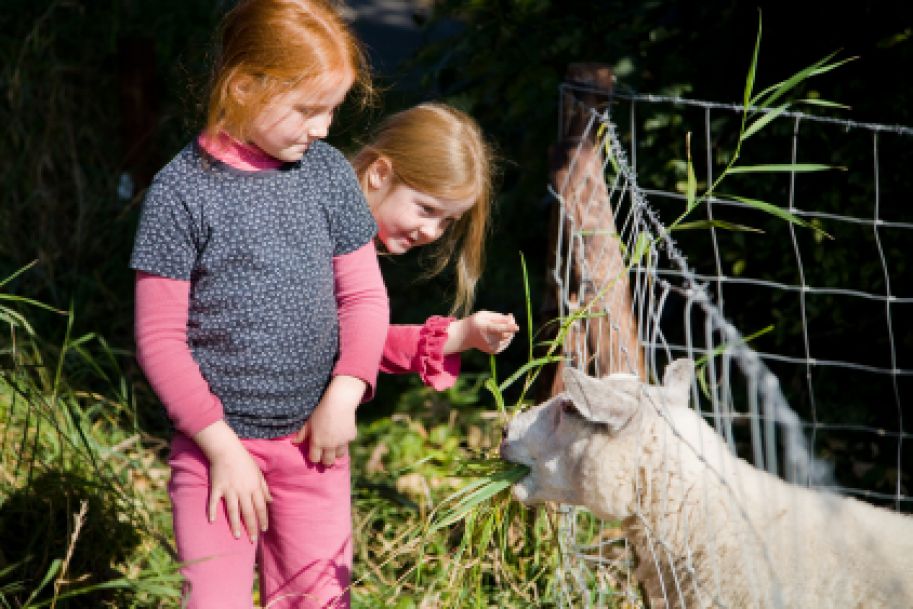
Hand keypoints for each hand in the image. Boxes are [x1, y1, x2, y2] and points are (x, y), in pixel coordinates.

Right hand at [192, 420, 271, 542]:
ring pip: (233, 511)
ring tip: (237, 536)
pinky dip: (212, 511)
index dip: (263, 519)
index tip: (263, 530)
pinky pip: (214, 502)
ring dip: (235, 525)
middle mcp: (243, 490)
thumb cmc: (244, 460)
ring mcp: (229, 490)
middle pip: (248, 512)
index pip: (261, 507)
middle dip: (251, 527)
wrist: (226, 449)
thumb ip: (264, 488)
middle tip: (252, 540)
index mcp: (254, 486)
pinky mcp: (217, 487)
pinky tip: (212, 522)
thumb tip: (270, 501)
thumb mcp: (258, 472)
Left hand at [293, 375, 364, 466]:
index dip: (314, 458)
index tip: (314, 455)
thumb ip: (301, 434)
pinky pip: (347, 444)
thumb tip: (294, 442)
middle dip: (325, 461)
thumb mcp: (309, 422)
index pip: (314, 459)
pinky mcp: (351, 437)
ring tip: (333, 447)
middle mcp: (330, 445)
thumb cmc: (321, 411)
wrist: (339, 402)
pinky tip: (341, 434)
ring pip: (339, 455)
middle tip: (325, 457)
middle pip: (328, 462)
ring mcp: (341, 442)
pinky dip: (344, 442)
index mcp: (317, 442)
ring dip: (335, 453)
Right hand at [445, 311, 518, 354]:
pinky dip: (506, 337)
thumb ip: (499, 317)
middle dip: (512, 327)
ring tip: (501, 326)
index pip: (498, 329)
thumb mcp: (485, 315)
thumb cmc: (478, 322)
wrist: (466, 335)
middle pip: (506, 334)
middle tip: (510, 319)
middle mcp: (488, 339)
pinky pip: (506, 343)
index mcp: (484, 328)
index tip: (517, 327)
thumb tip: (512, 319)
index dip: (508, 328)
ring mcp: (491, 347)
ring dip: (509, 331)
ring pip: (508, 338)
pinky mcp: (493, 351)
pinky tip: (500, 334)